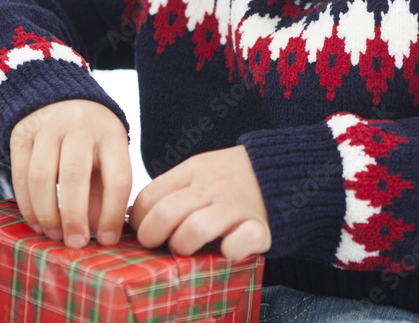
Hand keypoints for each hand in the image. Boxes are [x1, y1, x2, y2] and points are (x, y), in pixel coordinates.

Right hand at [9, 99, 131, 248]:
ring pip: (42, 178)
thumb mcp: (108, 156)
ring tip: (55, 236)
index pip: (117, 178)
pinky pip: (20, 176)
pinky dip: (27, 206)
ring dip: (47, 214)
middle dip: (74, 216)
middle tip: (76, 244)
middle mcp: (80, 127)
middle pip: (75, 176)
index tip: (106, 240)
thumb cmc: (92, 140)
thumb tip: (99, 235)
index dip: (112, 214)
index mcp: (111, 134)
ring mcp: (48, 128)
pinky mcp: (21, 135)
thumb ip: (104, 193)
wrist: (60, 99)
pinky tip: (37, 224)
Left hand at [128, 145, 270, 259]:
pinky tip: (227, 250)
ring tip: (189, 250)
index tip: (146, 231)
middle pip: (165, 214)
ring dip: (185, 246)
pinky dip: (230, 251)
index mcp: (192, 170)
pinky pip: (239, 243)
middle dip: (153, 237)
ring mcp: (235, 206)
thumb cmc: (230, 178)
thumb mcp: (199, 171)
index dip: (140, 222)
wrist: (282, 167)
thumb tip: (136, 219)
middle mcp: (211, 187)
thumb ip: (173, 189)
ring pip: (195, 229)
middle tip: (160, 245)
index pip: (149, 198)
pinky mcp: (259, 226)